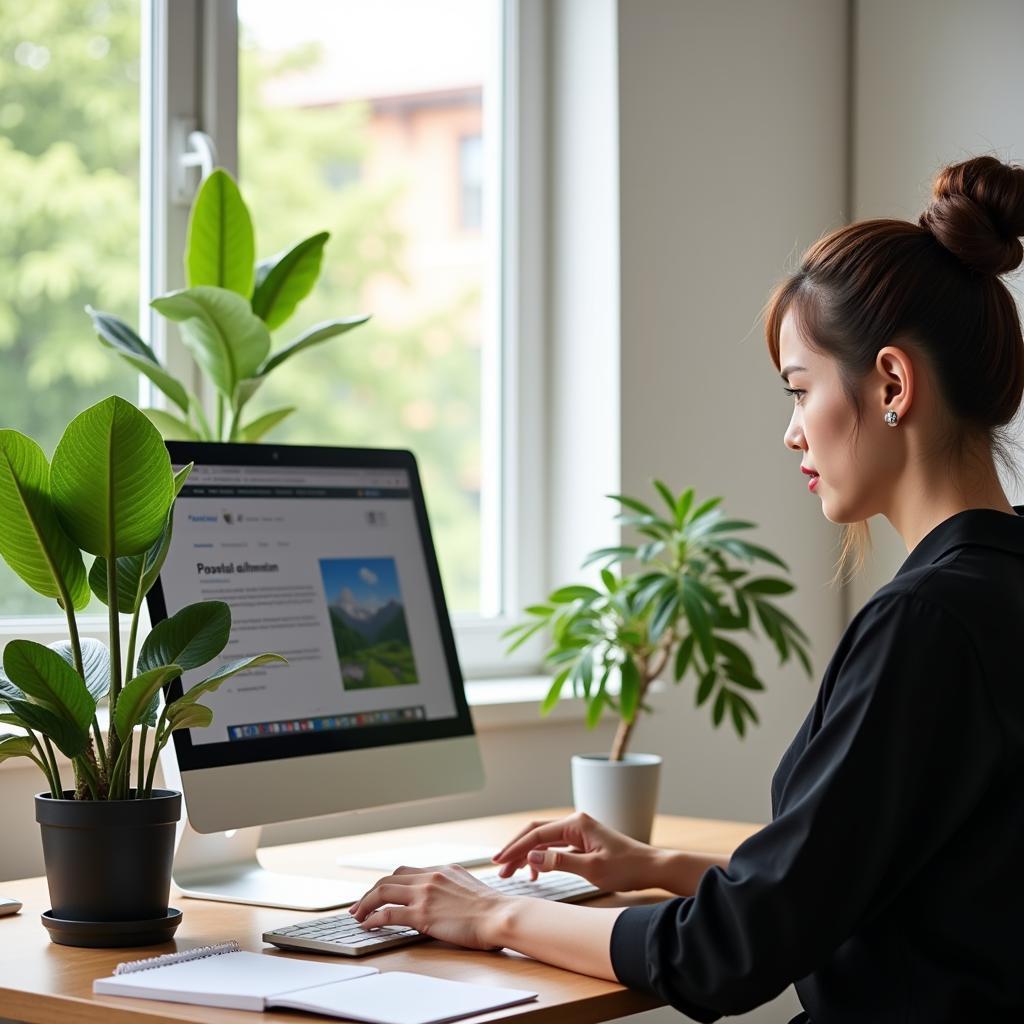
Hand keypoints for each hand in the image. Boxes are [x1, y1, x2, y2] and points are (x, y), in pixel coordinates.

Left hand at [349, 864, 513, 950]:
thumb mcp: (469, 887)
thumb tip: (442, 899)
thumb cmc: (492, 908)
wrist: (499, 915)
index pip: (406, 871)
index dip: (388, 883)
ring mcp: (425, 894)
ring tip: (357, 915)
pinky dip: (373, 919)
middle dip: (371, 892)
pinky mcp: (422, 914)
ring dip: (365, 904)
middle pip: (390, 878)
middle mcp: (430, 876)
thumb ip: (451, 887)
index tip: (379, 893)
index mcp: (442, 869)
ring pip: (383, 892)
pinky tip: (367, 926)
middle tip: (359, 905)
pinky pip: (388, 914)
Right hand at [490, 811, 662, 892]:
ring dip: (526, 855)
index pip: (536, 834)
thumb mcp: (592, 869)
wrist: (651, 868)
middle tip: (500, 868)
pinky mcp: (581, 841)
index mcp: (575, 823)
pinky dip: (541, 857)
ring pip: (543, 840)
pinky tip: (535, 872)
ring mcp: (578, 831)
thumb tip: (531, 857)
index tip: (499, 862)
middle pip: (536, 832)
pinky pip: (554, 846)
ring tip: (512, 873)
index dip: (515, 849)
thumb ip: (560, 862)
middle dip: (516, 850)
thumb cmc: (626, 869)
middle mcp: (574, 822)